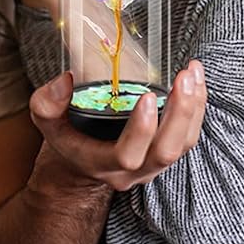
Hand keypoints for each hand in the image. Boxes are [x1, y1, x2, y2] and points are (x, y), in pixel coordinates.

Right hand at [29, 60, 206, 190]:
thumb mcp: (46, 118)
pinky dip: (198, 107)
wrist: (81, 159)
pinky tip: (197, 80)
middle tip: (183, 78)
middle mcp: (133, 171)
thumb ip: (47, 101)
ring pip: (184, 144)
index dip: (140, 129)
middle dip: (180, 114)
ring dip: (194, 107)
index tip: (147, 95)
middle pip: (166, 152)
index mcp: (101, 164)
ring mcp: (153, 164)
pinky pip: (190, 135)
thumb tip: (67, 80)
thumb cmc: (66, 134)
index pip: (126, 155)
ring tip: (194, 72)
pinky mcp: (168, 152)